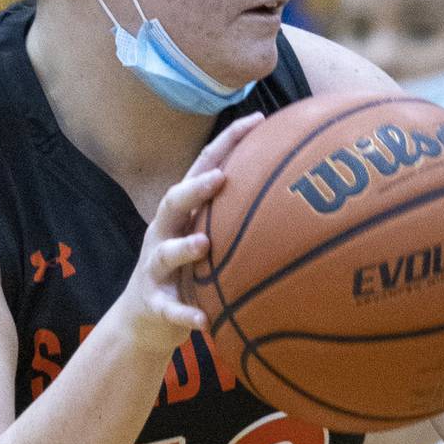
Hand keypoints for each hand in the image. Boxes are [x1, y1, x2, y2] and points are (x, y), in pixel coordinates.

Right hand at [120, 112, 264, 352]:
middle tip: (220, 179)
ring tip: (204, 246)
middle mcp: (164, 234)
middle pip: (173, 201)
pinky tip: (203, 323)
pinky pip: (168, 310)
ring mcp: (153, 268)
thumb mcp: (210, 242)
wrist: (143, 323)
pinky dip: (184, 315)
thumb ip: (240, 220)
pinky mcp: (153, 304)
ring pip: (164, 253)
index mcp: (183, 214)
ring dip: (183, 248)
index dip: (227, 142)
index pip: (204, 168)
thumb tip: (300, 199)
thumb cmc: (188, 275)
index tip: (257, 120)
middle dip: (195, 188)